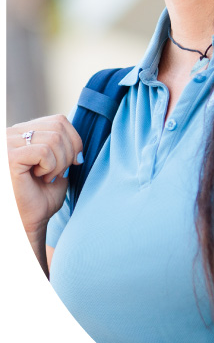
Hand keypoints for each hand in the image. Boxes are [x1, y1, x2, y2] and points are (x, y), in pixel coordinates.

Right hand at [7, 116, 83, 235]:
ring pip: (54, 138)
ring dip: (60, 162)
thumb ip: (65, 143)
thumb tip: (78, 136)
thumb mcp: (59, 163)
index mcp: (23, 132)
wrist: (28, 222)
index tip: (73, 162)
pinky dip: (50, 167)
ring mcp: (7, 143)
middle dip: (69, 152)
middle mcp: (11, 133)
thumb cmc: (42, 196)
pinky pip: (44, 151)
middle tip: (59, 173)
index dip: (74, 140)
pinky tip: (40, 178)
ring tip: (48, 177)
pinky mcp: (9, 157)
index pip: (58, 120)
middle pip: (58, 126)